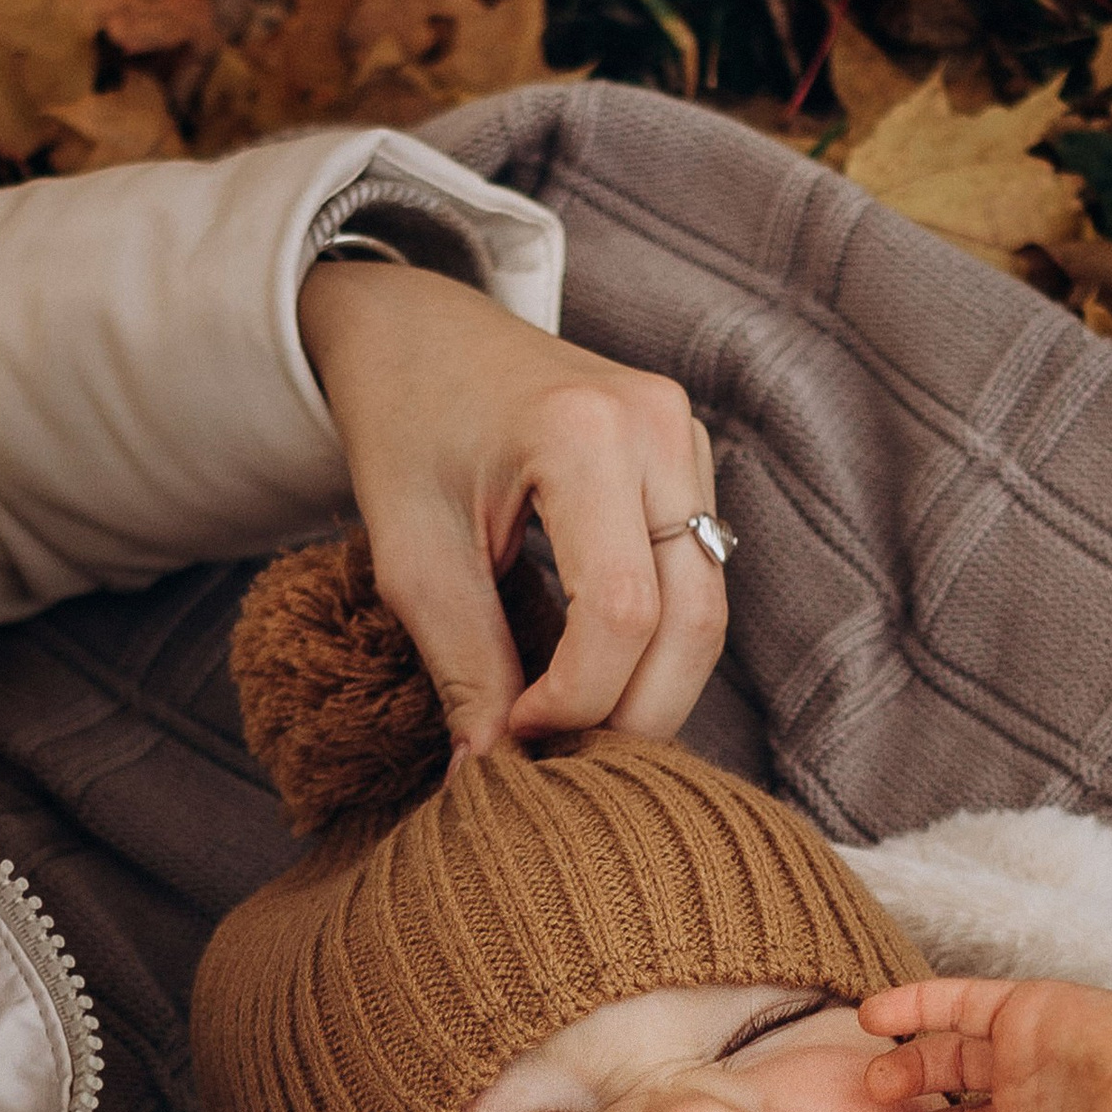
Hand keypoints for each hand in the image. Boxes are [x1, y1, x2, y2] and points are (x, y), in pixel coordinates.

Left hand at [295, 260, 724, 751]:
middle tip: (564, 764)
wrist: (415, 333)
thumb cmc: (403, 429)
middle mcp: (658, 425)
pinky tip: (598, 676)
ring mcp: (685, 436)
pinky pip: (698, 578)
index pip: (621, 613)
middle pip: (693, 620)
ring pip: (708, 607)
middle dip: (634, 715)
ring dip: (651, 687)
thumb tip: (489, 778)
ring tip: (576, 726)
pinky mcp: (689, 458)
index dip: (576, 701)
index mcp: (585, 433)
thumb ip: (462, 667)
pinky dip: (657, 644)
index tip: (513, 737)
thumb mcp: (412, 557)